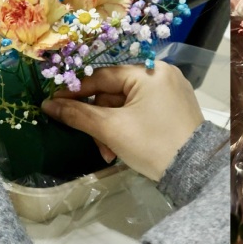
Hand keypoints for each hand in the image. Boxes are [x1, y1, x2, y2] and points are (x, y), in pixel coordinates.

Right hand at [41, 62, 203, 181]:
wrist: (193, 171)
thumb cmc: (152, 144)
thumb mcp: (111, 129)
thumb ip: (78, 114)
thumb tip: (49, 105)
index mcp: (149, 72)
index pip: (104, 76)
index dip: (77, 90)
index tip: (54, 102)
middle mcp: (161, 74)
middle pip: (114, 92)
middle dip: (100, 120)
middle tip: (95, 143)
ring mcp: (170, 91)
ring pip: (126, 104)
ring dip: (112, 128)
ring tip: (109, 153)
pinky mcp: (174, 107)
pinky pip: (141, 110)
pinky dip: (127, 126)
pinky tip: (122, 147)